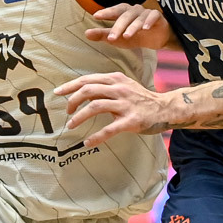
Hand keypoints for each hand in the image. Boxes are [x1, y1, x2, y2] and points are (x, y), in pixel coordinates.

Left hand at [54, 71, 180, 146]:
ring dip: (79, 117)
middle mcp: (119, 89)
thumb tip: (82, 92)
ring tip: (71, 125)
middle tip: (67, 112)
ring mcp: (125, 105)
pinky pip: (109, 129)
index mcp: (115, 79)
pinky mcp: (131, 121)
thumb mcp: (123, 86)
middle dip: (72, 101)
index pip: (87, 79)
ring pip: (95, 107)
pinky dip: (96, 137)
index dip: (70, 86)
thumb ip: (105, 87)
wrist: (165, 108)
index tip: (57, 93)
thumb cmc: (140, 99)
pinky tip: (87, 143)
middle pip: (88, 90)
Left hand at [86, 3, 170, 48]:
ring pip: (138, 18)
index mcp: (124, 12)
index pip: (114, 11)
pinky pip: (153, 16)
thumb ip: (103, 35)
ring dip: (132, 27)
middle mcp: (135, 10)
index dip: (106, 12)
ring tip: (126, 36)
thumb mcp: (119, 38)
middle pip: (125, 16)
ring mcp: (147, 13)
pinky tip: (145, 29)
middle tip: (111, 38)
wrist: (158, 39)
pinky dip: (149, 22)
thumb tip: (86, 34)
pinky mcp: (158, 17)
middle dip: (118, 27)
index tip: (95, 16)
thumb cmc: (136, 36)